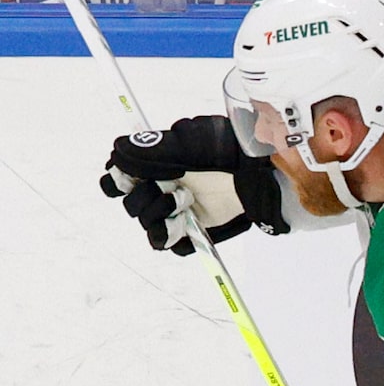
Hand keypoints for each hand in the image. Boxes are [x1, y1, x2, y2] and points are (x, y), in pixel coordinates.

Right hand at [101, 114, 285, 253]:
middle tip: (171, 187)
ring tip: (184, 201)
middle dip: (144, 197)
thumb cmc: (231, 150)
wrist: (264, 174)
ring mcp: (180, 211)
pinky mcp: (195, 230)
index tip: (127, 178)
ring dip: (159, 214)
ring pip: (148, 225)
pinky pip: (170, 244)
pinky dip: (173, 235)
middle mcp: (164, 189)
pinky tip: (186, 221)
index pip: (117, 180)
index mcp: (157, 166)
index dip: (117, 181)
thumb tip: (116, 152)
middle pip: (131, 205)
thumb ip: (153, 148)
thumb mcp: (192, 141)